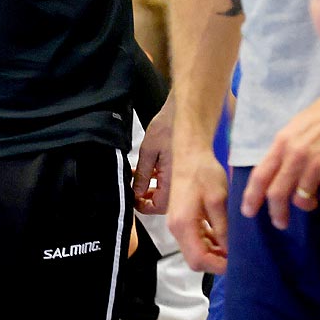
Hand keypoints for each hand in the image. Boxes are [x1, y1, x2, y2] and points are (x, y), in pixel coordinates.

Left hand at [134, 92, 175, 214]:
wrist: (187, 112)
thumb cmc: (169, 127)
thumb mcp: (148, 151)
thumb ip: (142, 175)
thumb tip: (136, 192)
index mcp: (173, 182)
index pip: (157, 207)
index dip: (141, 205)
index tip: (132, 197)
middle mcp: (182, 183)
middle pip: (163, 203)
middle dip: (146, 197)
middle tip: (133, 187)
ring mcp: (186, 177)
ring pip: (168, 193)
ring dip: (152, 188)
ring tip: (138, 177)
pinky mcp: (186, 170)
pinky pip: (174, 182)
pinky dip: (161, 180)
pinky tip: (151, 170)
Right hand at [167, 150, 229, 273]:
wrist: (189, 155)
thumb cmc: (203, 173)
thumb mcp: (218, 199)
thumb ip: (223, 228)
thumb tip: (230, 251)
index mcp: (183, 225)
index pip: (198, 260)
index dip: (218, 266)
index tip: (237, 261)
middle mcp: (176, 229)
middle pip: (195, 260)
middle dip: (216, 261)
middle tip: (238, 254)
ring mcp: (177, 226)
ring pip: (195, 252)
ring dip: (214, 253)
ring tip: (234, 244)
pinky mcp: (181, 221)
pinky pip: (195, 241)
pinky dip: (209, 243)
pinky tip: (223, 235)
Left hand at [240, 88, 319, 230]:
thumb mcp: (293, 129)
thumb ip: (283, 151)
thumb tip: (273, 173)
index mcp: (281, 144)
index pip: (260, 176)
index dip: (251, 197)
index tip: (248, 211)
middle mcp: (295, 156)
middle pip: (277, 194)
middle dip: (277, 213)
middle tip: (280, 222)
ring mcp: (316, 164)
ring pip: (303, 200)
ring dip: (308, 204)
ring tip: (313, 199)